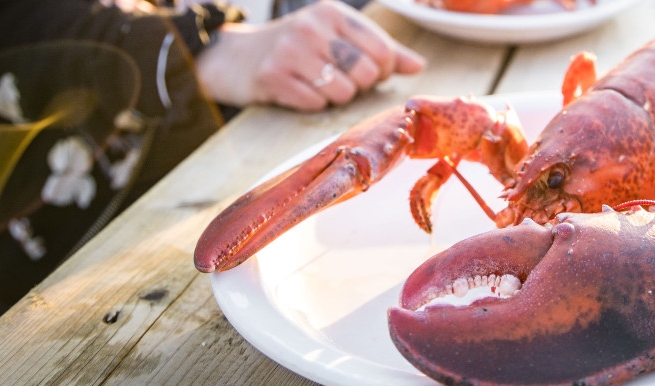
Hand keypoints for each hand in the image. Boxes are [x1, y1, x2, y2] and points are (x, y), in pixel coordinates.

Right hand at [195, 0, 424, 110]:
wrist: (235, 58)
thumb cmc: (298, 48)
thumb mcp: (339, 38)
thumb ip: (382, 50)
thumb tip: (419, 66)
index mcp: (333, 13)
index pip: (383, 51)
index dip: (384, 71)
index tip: (370, 72)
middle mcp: (312, 27)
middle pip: (367, 73)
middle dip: (360, 85)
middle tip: (340, 79)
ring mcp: (290, 51)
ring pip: (344, 92)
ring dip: (336, 97)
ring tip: (317, 83)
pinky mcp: (273, 77)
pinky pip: (316, 104)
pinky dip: (312, 104)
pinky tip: (298, 90)